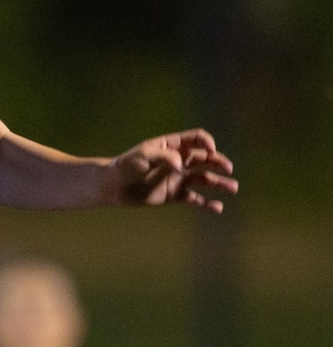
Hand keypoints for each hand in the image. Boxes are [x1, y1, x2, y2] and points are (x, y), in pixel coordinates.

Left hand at [112, 129, 237, 211]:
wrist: (113, 187)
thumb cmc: (125, 166)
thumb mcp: (142, 157)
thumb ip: (163, 158)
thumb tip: (182, 164)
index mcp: (171, 146)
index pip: (196, 138)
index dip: (206, 142)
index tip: (210, 150)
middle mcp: (178, 161)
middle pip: (205, 159)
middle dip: (218, 162)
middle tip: (228, 169)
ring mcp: (178, 178)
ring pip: (204, 179)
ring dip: (219, 183)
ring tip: (232, 188)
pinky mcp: (174, 194)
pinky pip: (195, 199)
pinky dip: (207, 204)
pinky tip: (218, 208)